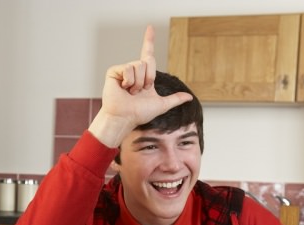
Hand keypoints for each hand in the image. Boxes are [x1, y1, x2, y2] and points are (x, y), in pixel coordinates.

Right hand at [88, 26, 192, 147]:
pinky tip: (123, 88)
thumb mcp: (161, 105)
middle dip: (148, 78)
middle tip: (140, 91)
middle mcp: (134, 70)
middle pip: (148, 61)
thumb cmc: (138, 114)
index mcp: (144, 75)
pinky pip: (128, 68)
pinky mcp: (114, 71)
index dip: (148, 40)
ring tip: (131, 92)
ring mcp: (123, 70)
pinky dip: (129, 81)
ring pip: (139, 65)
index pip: (148, 54)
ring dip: (138, 82)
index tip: (150, 27)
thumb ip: (175, 99)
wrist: (124, 118)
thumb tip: (189, 98)